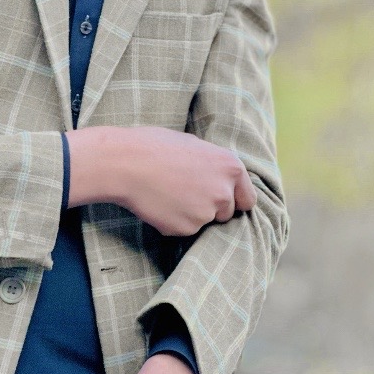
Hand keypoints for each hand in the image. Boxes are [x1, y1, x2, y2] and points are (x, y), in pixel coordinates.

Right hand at [67, 125, 257, 235]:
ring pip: (203, 221)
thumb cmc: (154, 146)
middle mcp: (224, 191)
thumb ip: (213, 165)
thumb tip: (219, 176)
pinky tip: (158, 204)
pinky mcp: (187, 228)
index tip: (220, 201)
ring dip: (190, 214)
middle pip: (226, 213)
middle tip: (183, 192)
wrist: (125, 162)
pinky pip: (183, 229)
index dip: (233, 201)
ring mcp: (206, 212)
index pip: (247, 199)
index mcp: (231, 167)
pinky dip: (172, 222)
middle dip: (210, 208)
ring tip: (166, 194)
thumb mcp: (193, 144)